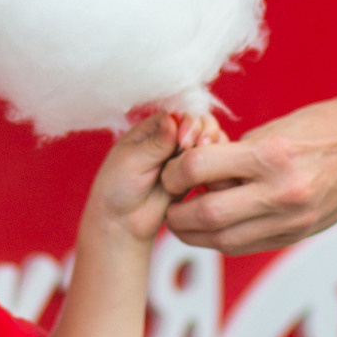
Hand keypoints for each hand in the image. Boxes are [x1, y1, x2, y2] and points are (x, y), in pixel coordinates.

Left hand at [85, 107, 221, 247]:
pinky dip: (218, 165)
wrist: (123, 223)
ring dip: (213, 148)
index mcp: (154, 127)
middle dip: (204, 132)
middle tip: (196, 148)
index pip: (181, 113)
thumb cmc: (118, 188)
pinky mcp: (197, 177)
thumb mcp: (132, 161)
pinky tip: (212, 174)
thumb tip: (173, 118)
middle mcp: (173, 138)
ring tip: (205, 163)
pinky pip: (215, 165)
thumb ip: (155, 142)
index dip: (189, 121)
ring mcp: (186, 158)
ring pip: (211, 143)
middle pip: (201, 123)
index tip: (185, 140)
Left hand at [163, 92, 336, 255]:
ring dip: (196, 233)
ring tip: (186, 218)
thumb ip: (234, 155)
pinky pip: (247, 245)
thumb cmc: (319, 128)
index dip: (174, 171)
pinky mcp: (297, 235)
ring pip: (224, 240)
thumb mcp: (271, 130)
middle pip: (207, 216)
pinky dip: (224, 238)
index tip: (170, 170)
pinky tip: (216, 225)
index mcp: (271, 156)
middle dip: (178, 213)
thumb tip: (194, 171)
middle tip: (169, 203)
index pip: (199, 168)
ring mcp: (292, 220)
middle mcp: (281, 193)